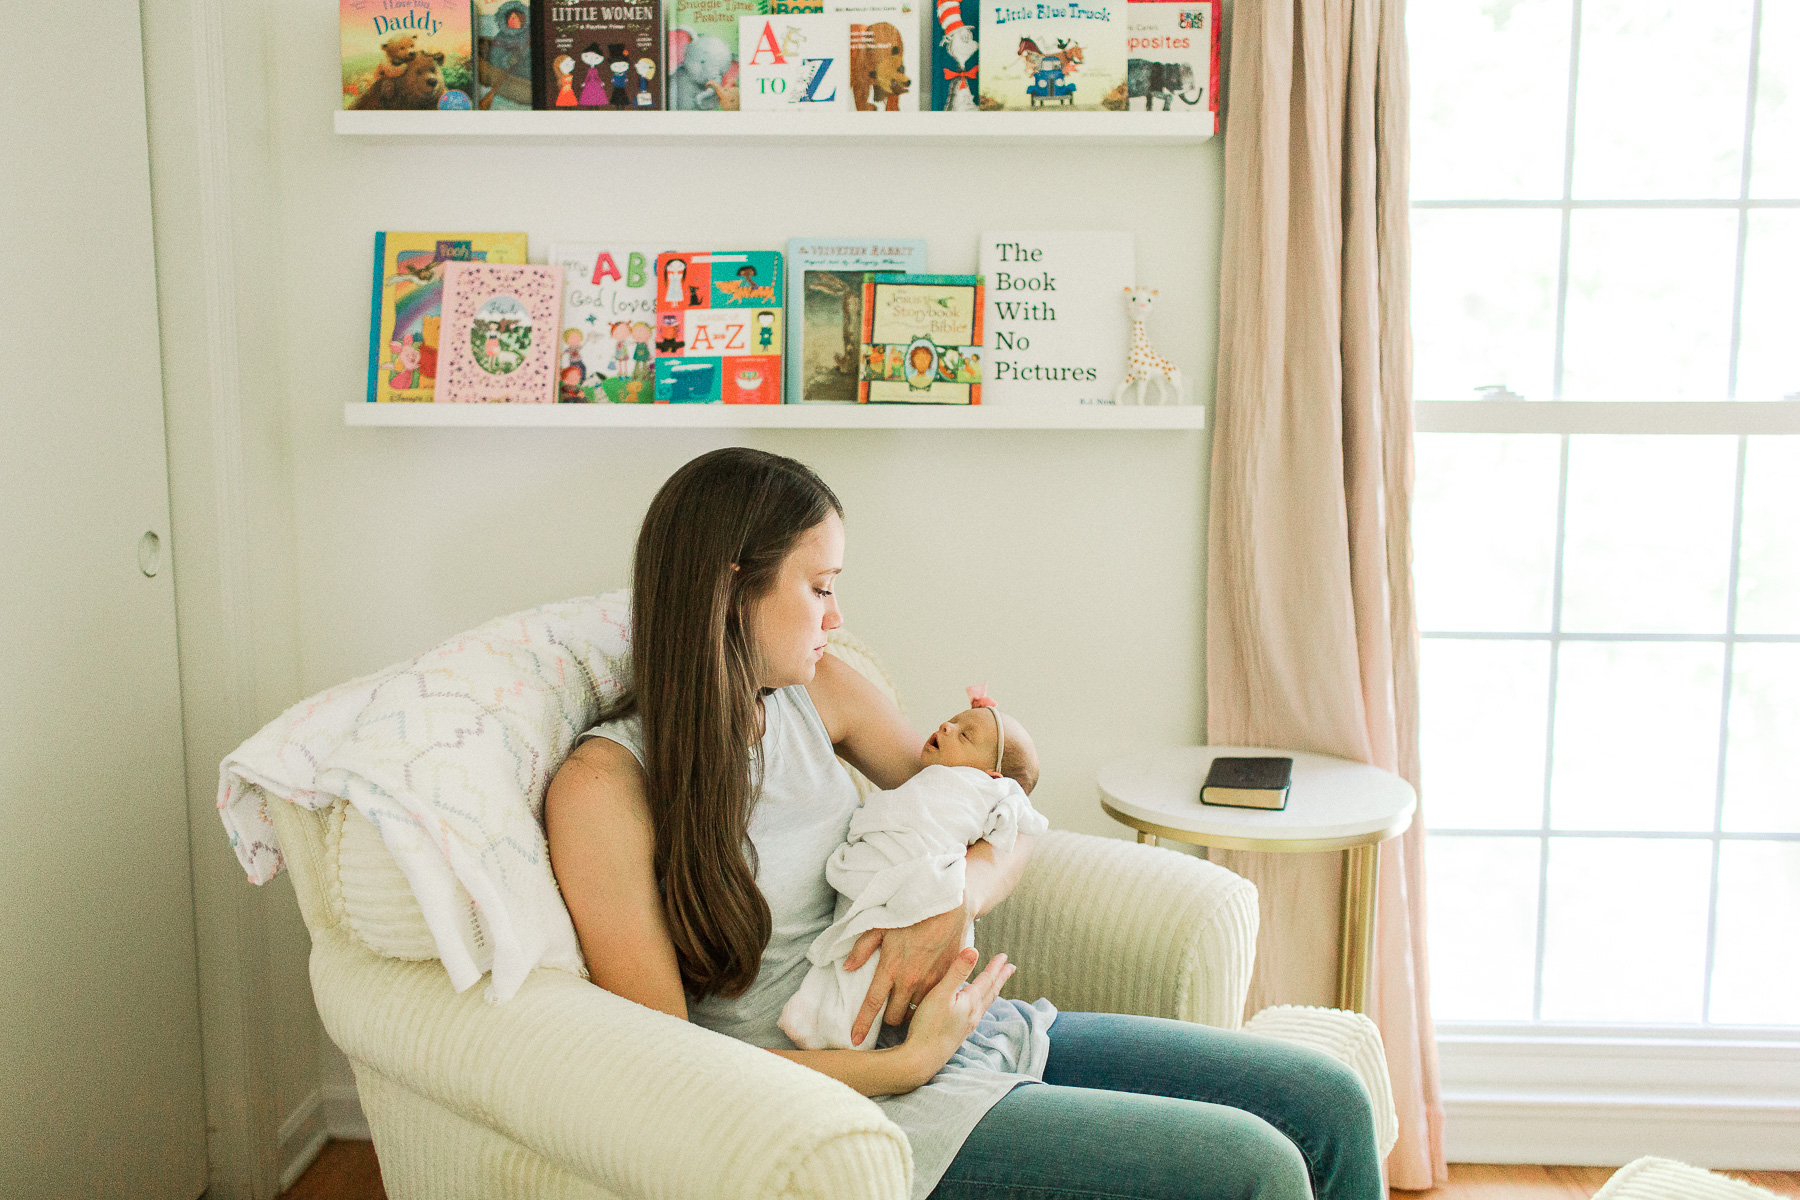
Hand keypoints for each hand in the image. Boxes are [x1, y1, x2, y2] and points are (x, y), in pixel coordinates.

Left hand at [844, 902, 971, 1046]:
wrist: (949, 905)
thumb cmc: (912, 912)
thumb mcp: (881, 924)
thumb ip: (862, 948)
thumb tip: (847, 967)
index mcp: (890, 968)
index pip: (872, 1004)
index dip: (861, 1024)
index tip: (854, 1040)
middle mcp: (909, 980)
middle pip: (894, 1017)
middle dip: (888, 1018)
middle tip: (887, 1009)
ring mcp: (930, 982)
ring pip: (914, 1011)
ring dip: (908, 1009)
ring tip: (906, 1000)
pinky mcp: (947, 980)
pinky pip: (933, 1001)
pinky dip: (927, 1001)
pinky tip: (924, 991)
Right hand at [898, 947, 1014, 1087]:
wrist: (921, 1059)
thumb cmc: (929, 1025)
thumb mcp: (941, 994)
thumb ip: (956, 972)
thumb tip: (974, 950)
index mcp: (970, 1002)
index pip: (987, 980)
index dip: (995, 967)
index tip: (1005, 957)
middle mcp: (973, 1014)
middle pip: (991, 992)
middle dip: (1000, 978)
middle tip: (1011, 968)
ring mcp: (967, 1026)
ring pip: (985, 1003)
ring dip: (992, 991)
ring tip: (996, 985)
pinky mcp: (958, 1034)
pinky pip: (976, 1013)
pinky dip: (981, 1003)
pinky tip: (975, 1007)